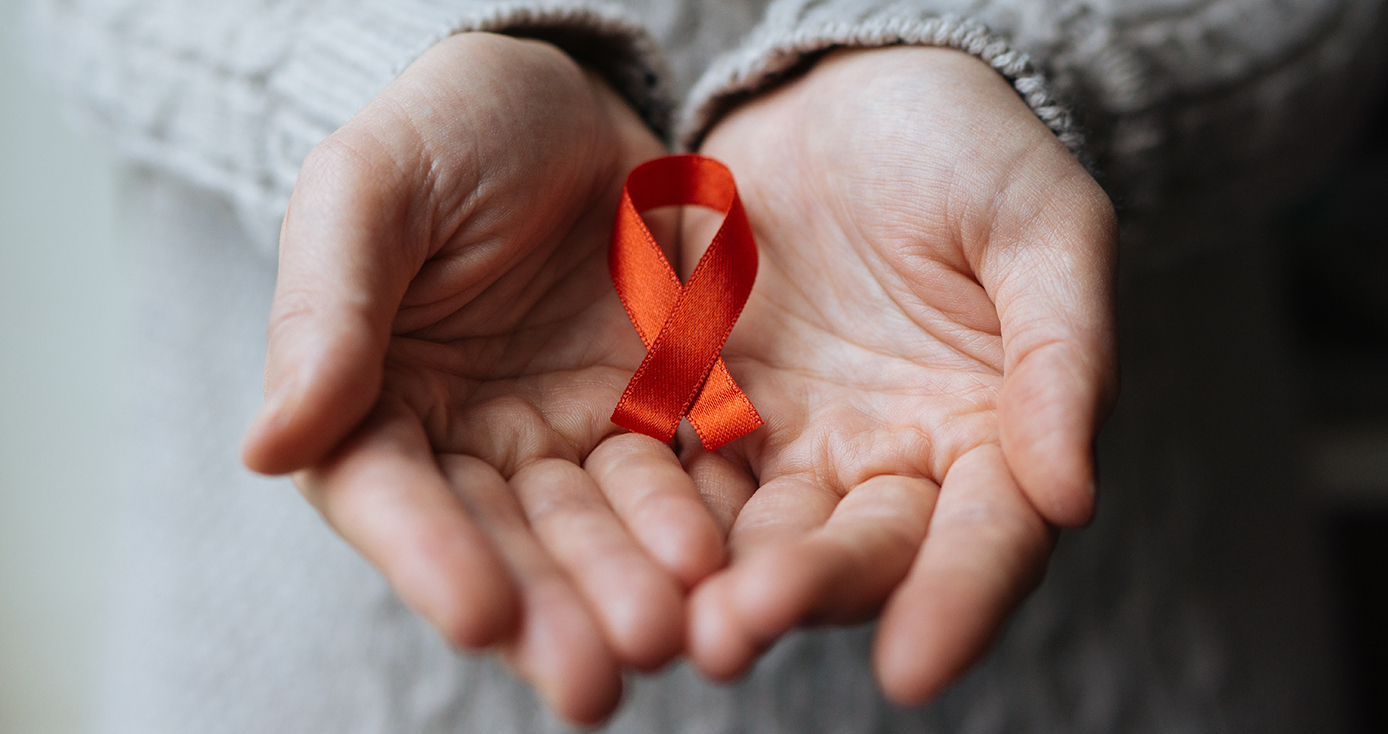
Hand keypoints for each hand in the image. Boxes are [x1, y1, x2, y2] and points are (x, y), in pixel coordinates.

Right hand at [239, 34, 723, 723]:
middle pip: (506, 539)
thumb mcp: (370, 189)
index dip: (432, 558)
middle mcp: (471, 441)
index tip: (480, 616)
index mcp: (373, 400)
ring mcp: (571, 432)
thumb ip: (326, 308)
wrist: (567, 97)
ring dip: (633, 584)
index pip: (390, 493)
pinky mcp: (660, 411)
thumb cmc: (446, 130)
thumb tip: (268, 444)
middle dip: (551, 608)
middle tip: (596, 678)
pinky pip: (684, 474)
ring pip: (600, 525)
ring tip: (675, 630)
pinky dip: (703, 520)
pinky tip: (731, 560)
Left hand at [679, 47, 1116, 702]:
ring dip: (721, 581)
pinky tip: (620, 548)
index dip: (955, 603)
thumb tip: (1071, 496)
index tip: (911, 669)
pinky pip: (679, 468)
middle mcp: (894, 462)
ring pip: (762, 531)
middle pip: (859, 551)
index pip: (986, 540)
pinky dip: (656, 513)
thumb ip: (1061, 353)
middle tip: (740, 628)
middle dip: (806, 593)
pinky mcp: (709, 407)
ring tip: (679, 622)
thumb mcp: (1041, 226)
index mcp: (993, 435)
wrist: (850, 95)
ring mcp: (795, 443)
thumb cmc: (969, 150)